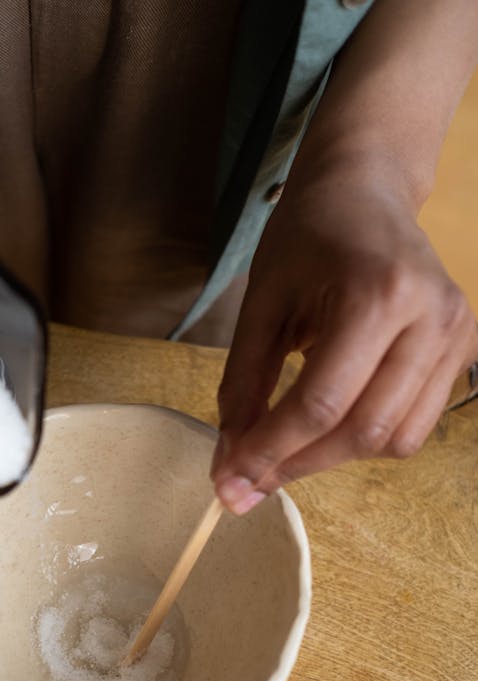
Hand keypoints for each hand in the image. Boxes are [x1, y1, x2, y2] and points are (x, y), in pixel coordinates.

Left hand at [211, 171, 477, 514]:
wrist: (367, 191)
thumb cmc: (309, 237)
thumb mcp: (261, 303)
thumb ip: (243, 384)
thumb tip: (231, 462)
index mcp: (377, 294)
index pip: (321, 403)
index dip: (270, 452)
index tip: (230, 484)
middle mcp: (430, 318)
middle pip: (362, 431)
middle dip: (298, 465)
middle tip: (248, 480)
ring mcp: (457, 337)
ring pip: (393, 440)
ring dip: (332, 458)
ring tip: (287, 445)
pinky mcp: (463, 353)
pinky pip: (412, 426)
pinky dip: (364, 440)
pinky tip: (329, 422)